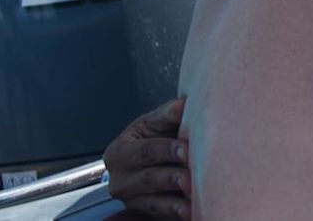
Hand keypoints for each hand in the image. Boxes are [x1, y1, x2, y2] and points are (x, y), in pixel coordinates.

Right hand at [103, 97, 191, 218]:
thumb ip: (168, 113)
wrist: (153, 157)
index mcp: (120, 151)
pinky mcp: (141, 212)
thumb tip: (184, 103)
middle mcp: (119, 178)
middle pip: (148, 178)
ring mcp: (129, 198)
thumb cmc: (156, 136)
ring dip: (174, 201)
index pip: (146, 150)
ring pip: (152, 201)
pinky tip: (189, 211)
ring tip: (193, 198)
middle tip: (191, 178)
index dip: (168, 149)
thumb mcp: (155, 122)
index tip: (187, 150)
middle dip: (171, 177)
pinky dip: (174, 212)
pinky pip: (158, 214)